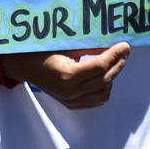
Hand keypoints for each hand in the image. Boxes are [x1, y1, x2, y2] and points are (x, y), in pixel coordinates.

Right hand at [1, 45, 129, 108]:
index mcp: (67, 76)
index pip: (99, 66)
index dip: (114, 55)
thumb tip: (110, 46)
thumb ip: (88, 48)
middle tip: (124, 52)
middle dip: (118, 65)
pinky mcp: (71, 104)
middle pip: (104, 80)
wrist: (25, 66)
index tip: (124, 45)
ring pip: (104, 93)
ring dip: (112, 78)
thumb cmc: (42, 52)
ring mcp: (71, 101)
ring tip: (113, 63)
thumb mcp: (65, 47)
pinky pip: (96, 100)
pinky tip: (104, 76)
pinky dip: (104, 89)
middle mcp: (70, 92)